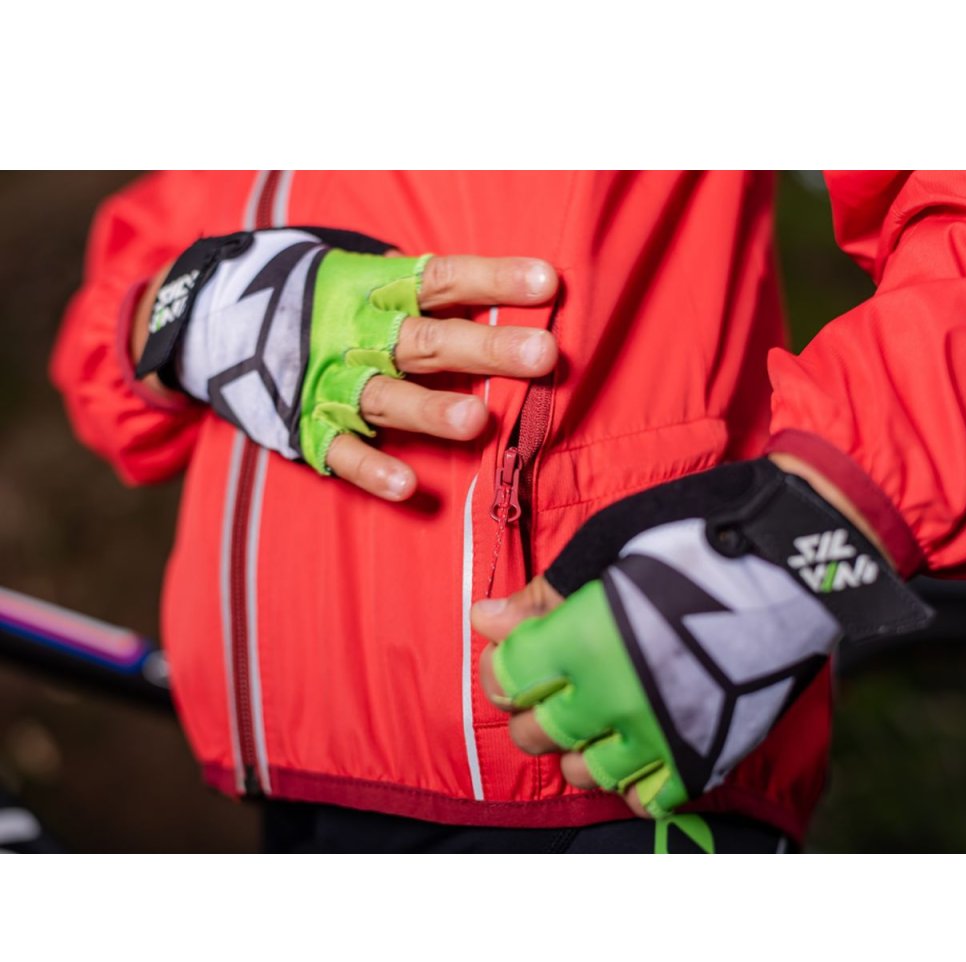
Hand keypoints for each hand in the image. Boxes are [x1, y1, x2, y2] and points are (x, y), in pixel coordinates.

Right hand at [328, 252, 556, 499]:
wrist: (224, 317)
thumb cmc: (331, 300)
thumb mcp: (375, 278)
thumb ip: (435, 291)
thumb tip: (525, 288)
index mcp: (381, 290)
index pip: (445, 279)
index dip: (494, 281)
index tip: (547, 283)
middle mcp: (359, 333)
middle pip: (427, 341)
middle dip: (484, 349)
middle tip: (540, 354)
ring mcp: (332, 381)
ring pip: (386, 397)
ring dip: (430, 411)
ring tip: (477, 422)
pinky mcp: (309, 426)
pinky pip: (341, 450)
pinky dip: (371, 468)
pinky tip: (406, 486)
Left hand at [472, 458, 930, 817]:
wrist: (798, 559)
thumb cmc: (697, 537)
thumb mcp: (609, 546)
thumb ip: (544, 595)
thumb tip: (482, 620)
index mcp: (582, 637)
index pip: (506, 678)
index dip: (502, 667)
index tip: (516, 654)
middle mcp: (613, 696)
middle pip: (537, 732)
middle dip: (531, 710)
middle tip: (552, 685)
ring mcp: (660, 731)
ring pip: (586, 771)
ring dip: (576, 748)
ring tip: (593, 718)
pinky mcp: (706, 753)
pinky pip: (650, 797)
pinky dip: (632, 780)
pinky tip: (636, 749)